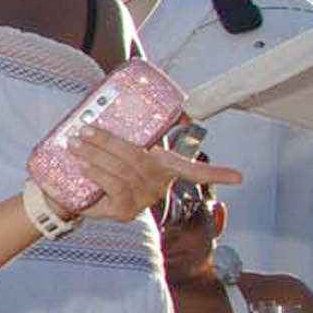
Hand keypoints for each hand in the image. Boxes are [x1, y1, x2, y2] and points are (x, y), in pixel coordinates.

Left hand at [70, 131, 241, 225]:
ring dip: (97, 154)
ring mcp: (142, 199)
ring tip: (75, 142)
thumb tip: (147, 101)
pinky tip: (85, 166)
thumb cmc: (100, 163)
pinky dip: (98, 173)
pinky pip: (115, 186)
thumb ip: (131, 127)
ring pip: (123, 170)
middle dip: (109, 141)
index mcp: (164, 167)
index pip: (194, 170)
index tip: (240, 178)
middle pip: (139, 158)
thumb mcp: (117, 144)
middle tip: (84, 129)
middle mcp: (158, 185)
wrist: (72, 194)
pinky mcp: (124, 211)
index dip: (218, 173)